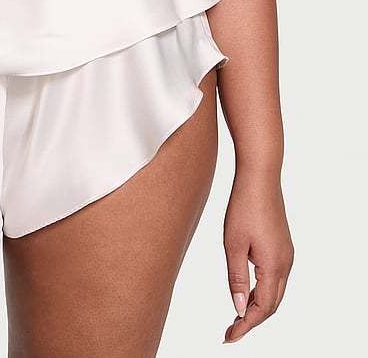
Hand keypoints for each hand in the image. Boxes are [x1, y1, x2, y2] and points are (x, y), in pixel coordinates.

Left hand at [222, 168, 293, 343]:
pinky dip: (261, 290)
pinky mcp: (282, 246)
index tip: (228, 337)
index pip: (262, 308)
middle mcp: (286, 263)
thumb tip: (238, 309)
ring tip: (235, 315)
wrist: (259, 176)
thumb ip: (236, 278)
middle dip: (251, 320)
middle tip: (230, 331)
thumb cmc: (243, 206)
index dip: (245, 326)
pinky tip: (245, 291)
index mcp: (274, 266)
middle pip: (272, 304)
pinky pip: (275, 278)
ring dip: (256, 306)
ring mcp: (286, 254)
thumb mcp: (233, 244)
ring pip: (274, 292)